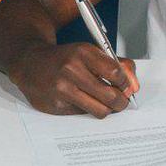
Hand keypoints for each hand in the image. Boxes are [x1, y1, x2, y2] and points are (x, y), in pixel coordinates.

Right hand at [8, 42, 139, 118]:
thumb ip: (116, 64)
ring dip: (108, 109)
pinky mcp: (56, 106)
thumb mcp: (91, 52)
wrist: (31, 64)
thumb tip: (134, 85)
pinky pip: (83, 114)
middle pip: (110, 95)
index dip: (126, 82)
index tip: (127, 85)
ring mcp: (62, 89)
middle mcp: (72, 70)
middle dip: (121, 101)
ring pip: (99, 110)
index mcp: (83, 53)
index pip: (115, 72)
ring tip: (108, 103)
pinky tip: (85, 101)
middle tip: (122, 100)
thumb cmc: (67, 58)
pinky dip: (89, 109)